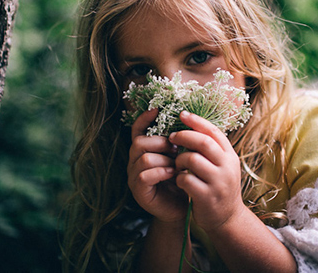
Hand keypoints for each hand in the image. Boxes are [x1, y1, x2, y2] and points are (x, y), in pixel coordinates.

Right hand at [127, 108, 188, 223]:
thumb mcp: (179, 157)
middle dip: (161, 143)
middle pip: (140, 142)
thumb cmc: (181, 180)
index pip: (137, 130)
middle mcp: (134, 161)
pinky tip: (174, 175)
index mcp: (143, 150)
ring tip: (178, 165)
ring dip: (164, 159)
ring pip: (144, 157)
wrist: (181, 208)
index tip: (157, 109)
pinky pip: (145, 175)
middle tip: (178, 149)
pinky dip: (161, 172)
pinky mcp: (138, 190)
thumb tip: (183, 120)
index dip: (144, 119)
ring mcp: (134, 176)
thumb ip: (176, 142)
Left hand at [171, 111, 245, 231]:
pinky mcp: (207, 196)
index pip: (213, 131)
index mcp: (230, 155)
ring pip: (192, 160)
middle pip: (203, 142)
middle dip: (184, 136)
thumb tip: (191, 125)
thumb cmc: (219, 186)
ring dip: (179, 159)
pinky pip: (186, 179)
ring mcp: (218, 182)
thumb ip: (212, 149)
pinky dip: (178, 177)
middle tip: (172, 137)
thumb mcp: (222, 165)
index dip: (196, 121)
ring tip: (177, 164)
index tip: (181, 114)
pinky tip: (179, 180)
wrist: (227, 218)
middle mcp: (227, 166)